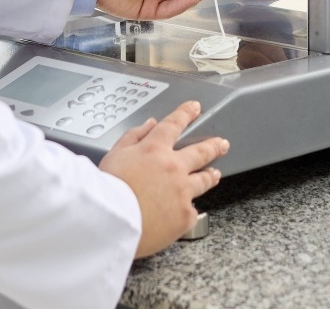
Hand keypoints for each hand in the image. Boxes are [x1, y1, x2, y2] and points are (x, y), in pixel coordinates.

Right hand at [99, 101, 228, 256]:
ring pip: (204, 180)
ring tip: (215, 174)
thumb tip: (149, 124)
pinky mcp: (185, 216)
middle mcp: (174, 167)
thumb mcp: (114, 154)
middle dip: (213, 146)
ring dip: (210, 175)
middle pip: (201, 152)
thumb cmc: (108, 190)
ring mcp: (182, 192)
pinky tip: (188, 211)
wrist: (113, 223)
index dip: (186, 113)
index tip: (195, 108)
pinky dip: (188, 210)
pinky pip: (192, 211)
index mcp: (155, 149)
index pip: (174, 124)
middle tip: (221, 144)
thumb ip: (133, 136)